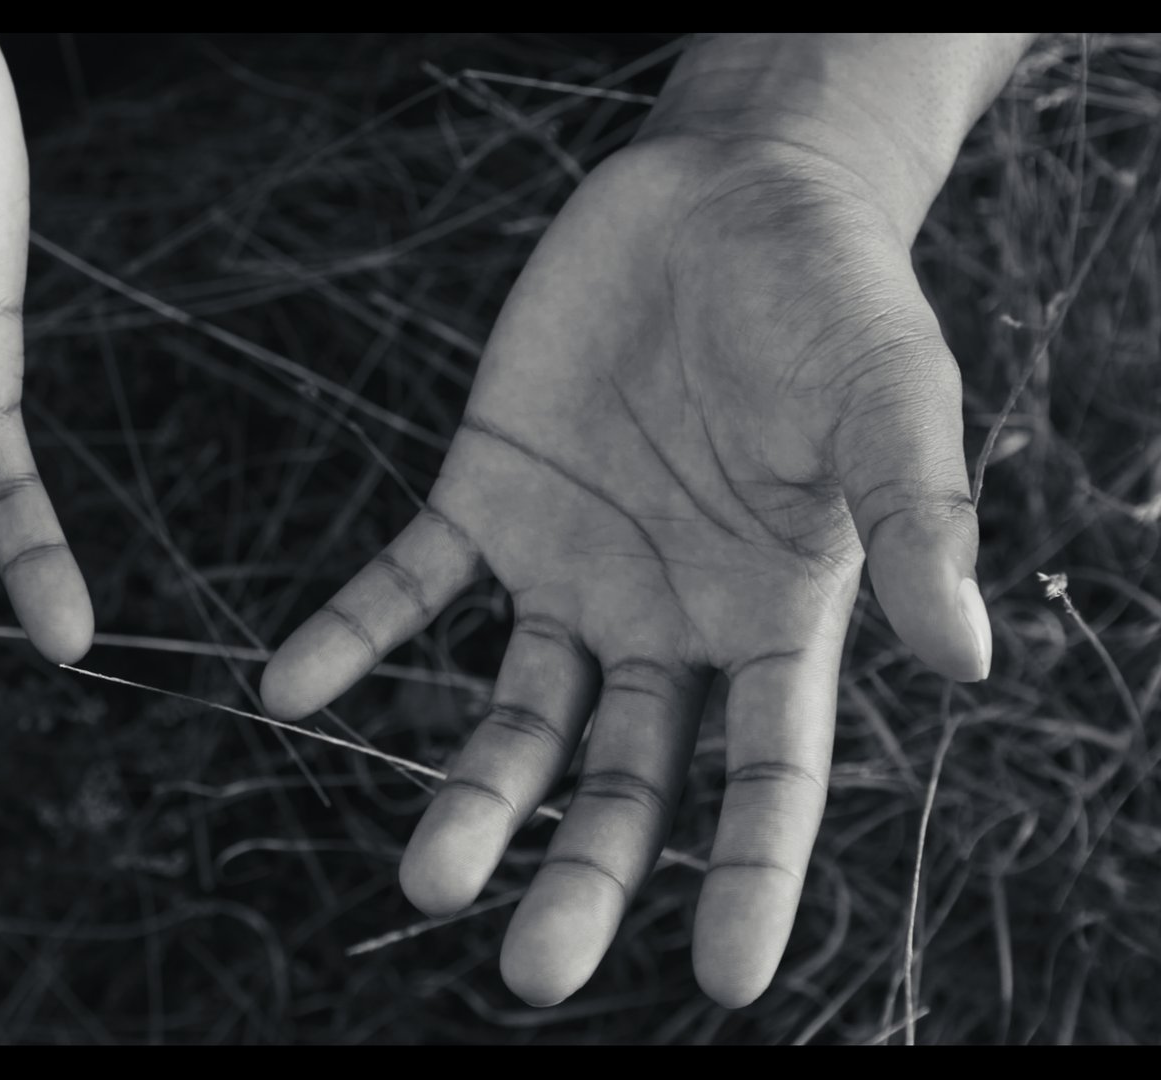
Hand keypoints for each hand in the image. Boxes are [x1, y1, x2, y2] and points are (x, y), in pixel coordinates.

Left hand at [259, 134, 991, 1007]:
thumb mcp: (889, 399)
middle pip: (618, 779)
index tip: (721, 978)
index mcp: (772, 618)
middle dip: (578, 871)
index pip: (763, 776)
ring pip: (510, 713)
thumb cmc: (833, 296)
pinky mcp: (486, 496)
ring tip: (425, 874)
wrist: (729, 194)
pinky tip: (288, 686)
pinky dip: (352, 636)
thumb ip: (911, 521)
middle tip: (529, 970)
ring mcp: (569, 567)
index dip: (745, 873)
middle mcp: (664, 621)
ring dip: (464, 793)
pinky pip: (408, 584)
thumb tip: (963, 660)